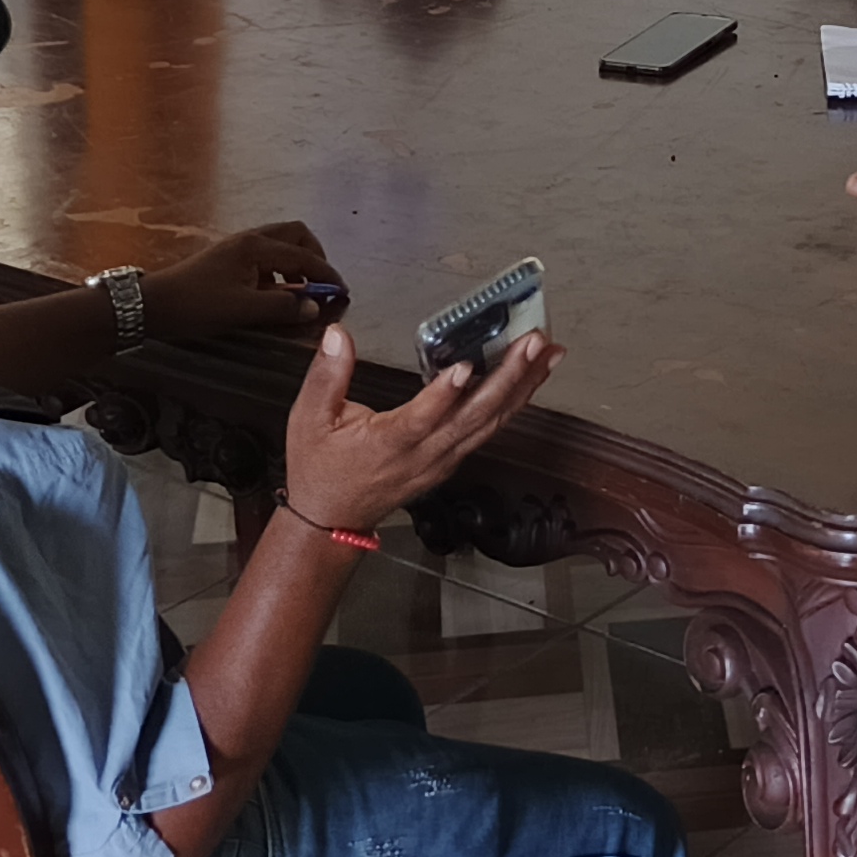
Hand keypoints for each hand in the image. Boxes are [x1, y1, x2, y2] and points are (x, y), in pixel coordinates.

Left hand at [140, 221, 350, 343]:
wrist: (153, 304)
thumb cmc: (195, 305)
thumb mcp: (242, 310)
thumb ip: (282, 307)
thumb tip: (315, 307)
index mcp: (256, 247)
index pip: (304, 256)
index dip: (327, 275)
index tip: (341, 293)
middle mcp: (250, 240)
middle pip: (297, 236)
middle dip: (315, 258)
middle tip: (320, 286)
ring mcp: (238, 247)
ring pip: (281, 246)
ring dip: (296, 266)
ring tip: (299, 295)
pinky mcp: (229, 259)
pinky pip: (266, 258)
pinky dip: (279, 272)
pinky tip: (273, 296)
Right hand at [281, 321, 554, 534]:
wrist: (330, 521)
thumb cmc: (320, 469)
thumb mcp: (308, 420)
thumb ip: (326, 377)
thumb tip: (339, 336)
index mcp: (387, 444)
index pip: (420, 419)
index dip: (444, 395)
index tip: (465, 367)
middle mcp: (424, 455)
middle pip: (474, 417)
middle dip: (509, 377)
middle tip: (534, 342)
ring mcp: (442, 461)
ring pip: (490, 423)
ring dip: (523, 388)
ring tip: (547, 354)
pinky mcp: (450, 461)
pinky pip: (488, 431)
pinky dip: (513, 403)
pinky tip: (529, 380)